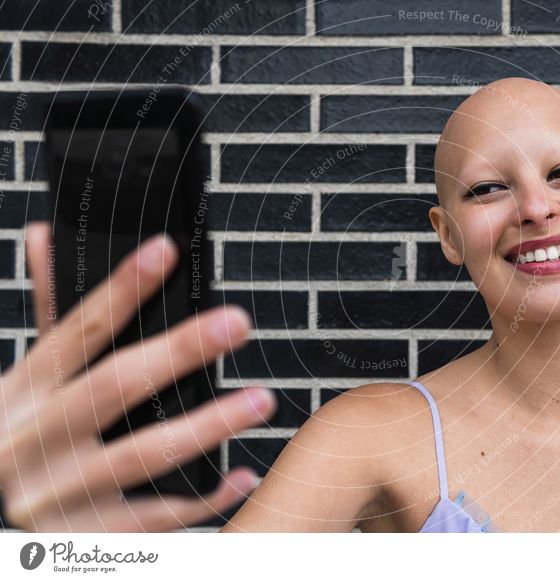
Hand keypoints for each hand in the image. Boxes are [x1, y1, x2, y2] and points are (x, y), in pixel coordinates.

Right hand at [0, 223, 275, 531]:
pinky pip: (157, 519)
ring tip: (261, 399)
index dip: (122, 289)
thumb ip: (52, 319)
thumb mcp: (23, 387)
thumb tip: (48, 236)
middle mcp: (35, 442)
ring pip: (145, 453)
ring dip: (210, 424)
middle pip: (115, 385)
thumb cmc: (21, 444)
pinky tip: (244, 474)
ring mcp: (58, 496)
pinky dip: (206, 498)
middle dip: (180, 350)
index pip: (78, 330)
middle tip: (237, 322)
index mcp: (22, 394)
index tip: (166, 251)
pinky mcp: (85, 541)